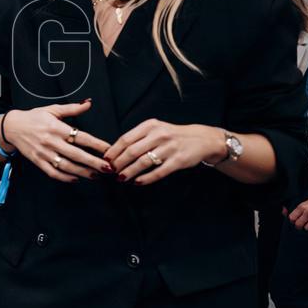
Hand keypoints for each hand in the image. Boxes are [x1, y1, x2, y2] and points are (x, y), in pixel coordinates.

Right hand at [0, 100, 111, 182]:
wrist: (12, 127)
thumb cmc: (34, 117)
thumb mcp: (53, 109)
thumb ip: (72, 108)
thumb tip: (88, 103)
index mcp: (56, 127)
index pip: (80, 137)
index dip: (96, 144)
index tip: (108, 149)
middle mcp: (51, 141)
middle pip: (76, 154)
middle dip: (93, 162)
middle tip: (108, 168)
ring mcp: (44, 153)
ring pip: (66, 166)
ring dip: (83, 172)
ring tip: (96, 175)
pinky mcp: (38, 162)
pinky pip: (53, 173)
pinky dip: (65, 178)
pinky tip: (76, 178)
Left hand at [105, 121, 225, 184]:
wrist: (201, 139)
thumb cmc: (172, 135)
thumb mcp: (155, 129)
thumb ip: (138, 137)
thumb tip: (115, 151)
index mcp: (150, 125)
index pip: (126, 139)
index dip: (114, 151)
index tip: (106, 159)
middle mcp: (159, 135)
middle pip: (132, 151)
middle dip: (119, 163)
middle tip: (111, 171)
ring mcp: (169, 148)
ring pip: (143, 162)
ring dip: (129, 172)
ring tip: (121, 178)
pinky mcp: (178, 161)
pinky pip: (158, 172)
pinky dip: (146, 178)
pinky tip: (137, 182)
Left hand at [289, 198, 307, 232]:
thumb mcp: (305, 202)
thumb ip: (296, 208)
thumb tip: (283, 210)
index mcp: (302, 206)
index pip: (292, 218)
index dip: (292, 221)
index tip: (295, 221)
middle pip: (298, 225)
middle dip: (299, 226)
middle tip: (302, 225)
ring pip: (307, 229)